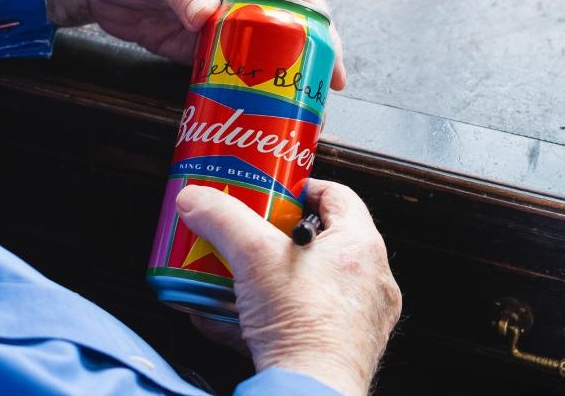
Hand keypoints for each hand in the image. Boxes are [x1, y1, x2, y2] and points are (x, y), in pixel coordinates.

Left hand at [39, 0, 345, 88]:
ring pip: (261, 57)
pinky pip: (225, 71)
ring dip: (273, 87)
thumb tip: (207, 15)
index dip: (321, 35)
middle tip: (313, 110)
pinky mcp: (196, 44)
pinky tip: (246, 115)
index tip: (331, 73)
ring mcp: (221, 20)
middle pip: (288, 34)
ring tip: (288, 123)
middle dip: (303, 70)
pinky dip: (237, 92)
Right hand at [175, 180, 401, 395]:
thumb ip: (220, 219)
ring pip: (310, 284)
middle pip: (320, 241)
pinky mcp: (342, 349)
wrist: (308, 391)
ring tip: (237, 276)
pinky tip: (231, 318)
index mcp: (361, 247)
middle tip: (249, 234)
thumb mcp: (252, 256)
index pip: (338, 195)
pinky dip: (270, 315)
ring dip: (270, 278)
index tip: (274, 192)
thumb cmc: (302, 326)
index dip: (302, 188)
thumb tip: (195, 199)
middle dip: (276, 237)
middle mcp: (369, 282)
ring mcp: (358, 319)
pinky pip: (303, 321)